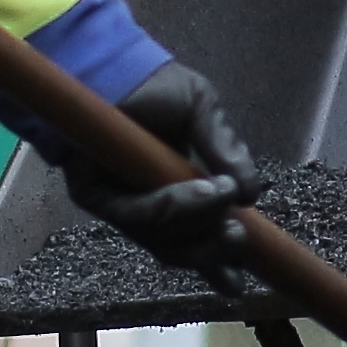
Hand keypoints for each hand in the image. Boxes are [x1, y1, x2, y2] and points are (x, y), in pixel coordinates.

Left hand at [72, 59, 259, 263]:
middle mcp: (145, 207)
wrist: (110, 63)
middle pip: (179, 250)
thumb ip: (226, 151)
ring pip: (161, 238)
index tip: (240, 283)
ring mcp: (119, 204)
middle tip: (240, 238)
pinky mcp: (94, 195)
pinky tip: (202, 190)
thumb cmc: (154, 86)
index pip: (194, 241)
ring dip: (199, 223)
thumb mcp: (202, 112)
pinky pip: (137, 215)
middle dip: (213, 251)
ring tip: (225, 200)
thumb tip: (252, 193)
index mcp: (173, 194)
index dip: (215, 265)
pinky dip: (174, 206)